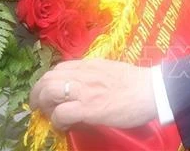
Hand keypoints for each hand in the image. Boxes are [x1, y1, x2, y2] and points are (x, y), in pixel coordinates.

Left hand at [29, 59, 156, 130]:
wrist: (152, 90)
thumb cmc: (138, 82)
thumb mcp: (112, 70)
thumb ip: (96, 74)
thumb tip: (86, 85)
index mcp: (90, 64)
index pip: (59, 67)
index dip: (49, 81)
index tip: (50, 93)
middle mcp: (83, 73)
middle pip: (48, 78)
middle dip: (38, 93)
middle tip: (39, 106)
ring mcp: (85, 90)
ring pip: (49, 91)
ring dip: (43, 105)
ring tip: (48, 115)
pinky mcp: (88, 108)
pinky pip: (60, 113)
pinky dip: (57, 120)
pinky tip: (64, 125)